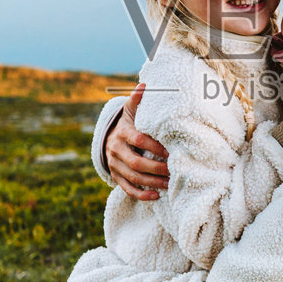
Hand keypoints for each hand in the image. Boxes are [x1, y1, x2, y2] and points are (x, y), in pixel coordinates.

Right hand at [105, 84, 169, 200]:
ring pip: (133, 178)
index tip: (172, 152)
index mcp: (122, 132)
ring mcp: (115, 165)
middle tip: (174, 171)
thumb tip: (145, 85)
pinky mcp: (116, 176)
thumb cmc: (127, 123)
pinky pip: (127, 189)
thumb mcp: (130, 110)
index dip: (155, 147)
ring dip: (153, 182)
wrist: (108, 137)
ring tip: (170, 184)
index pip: (139, 140)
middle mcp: (116, 150)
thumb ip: (137, 99)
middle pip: (136, 163)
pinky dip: (141, 195)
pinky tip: (156, 196)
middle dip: (157, 168)